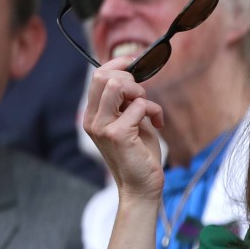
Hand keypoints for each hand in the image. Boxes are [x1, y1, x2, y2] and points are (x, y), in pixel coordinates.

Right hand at [84, 59, 164, 199]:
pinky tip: (157, 123)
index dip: (118, 63)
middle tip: (143, 95)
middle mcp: (92, 119)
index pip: (97, 76)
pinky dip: (154, 110)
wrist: (141, 186)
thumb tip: (134, 78)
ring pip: (117, 85)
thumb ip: (128, 102)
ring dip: (140, 92)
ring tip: (147, 109)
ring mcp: (102, 126)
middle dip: (130, 78)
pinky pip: (139, 106)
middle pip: (103, 76)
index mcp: (93, 115)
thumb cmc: (139, 154)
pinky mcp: (117, 134)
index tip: (136, 62)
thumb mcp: (131, 122)